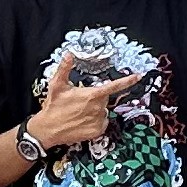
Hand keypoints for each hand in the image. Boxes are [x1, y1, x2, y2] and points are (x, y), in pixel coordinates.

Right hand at [25, 65, 156, 153]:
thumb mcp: (57, 84)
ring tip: (79, 113)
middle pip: (104, 98)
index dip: (127, 81)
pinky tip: (83, 121)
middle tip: (80, 101)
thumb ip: (65, 68)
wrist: (48, 130)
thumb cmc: (53, 107)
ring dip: (95, 110)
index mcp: (91, 95)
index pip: (113, 86)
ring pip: (103, 111)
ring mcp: (98, 120)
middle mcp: (98, 108)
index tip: (138, 76)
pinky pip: (102, 123)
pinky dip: (95, 121)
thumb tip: (69, 54)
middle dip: (95, 98)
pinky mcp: (97, 131)